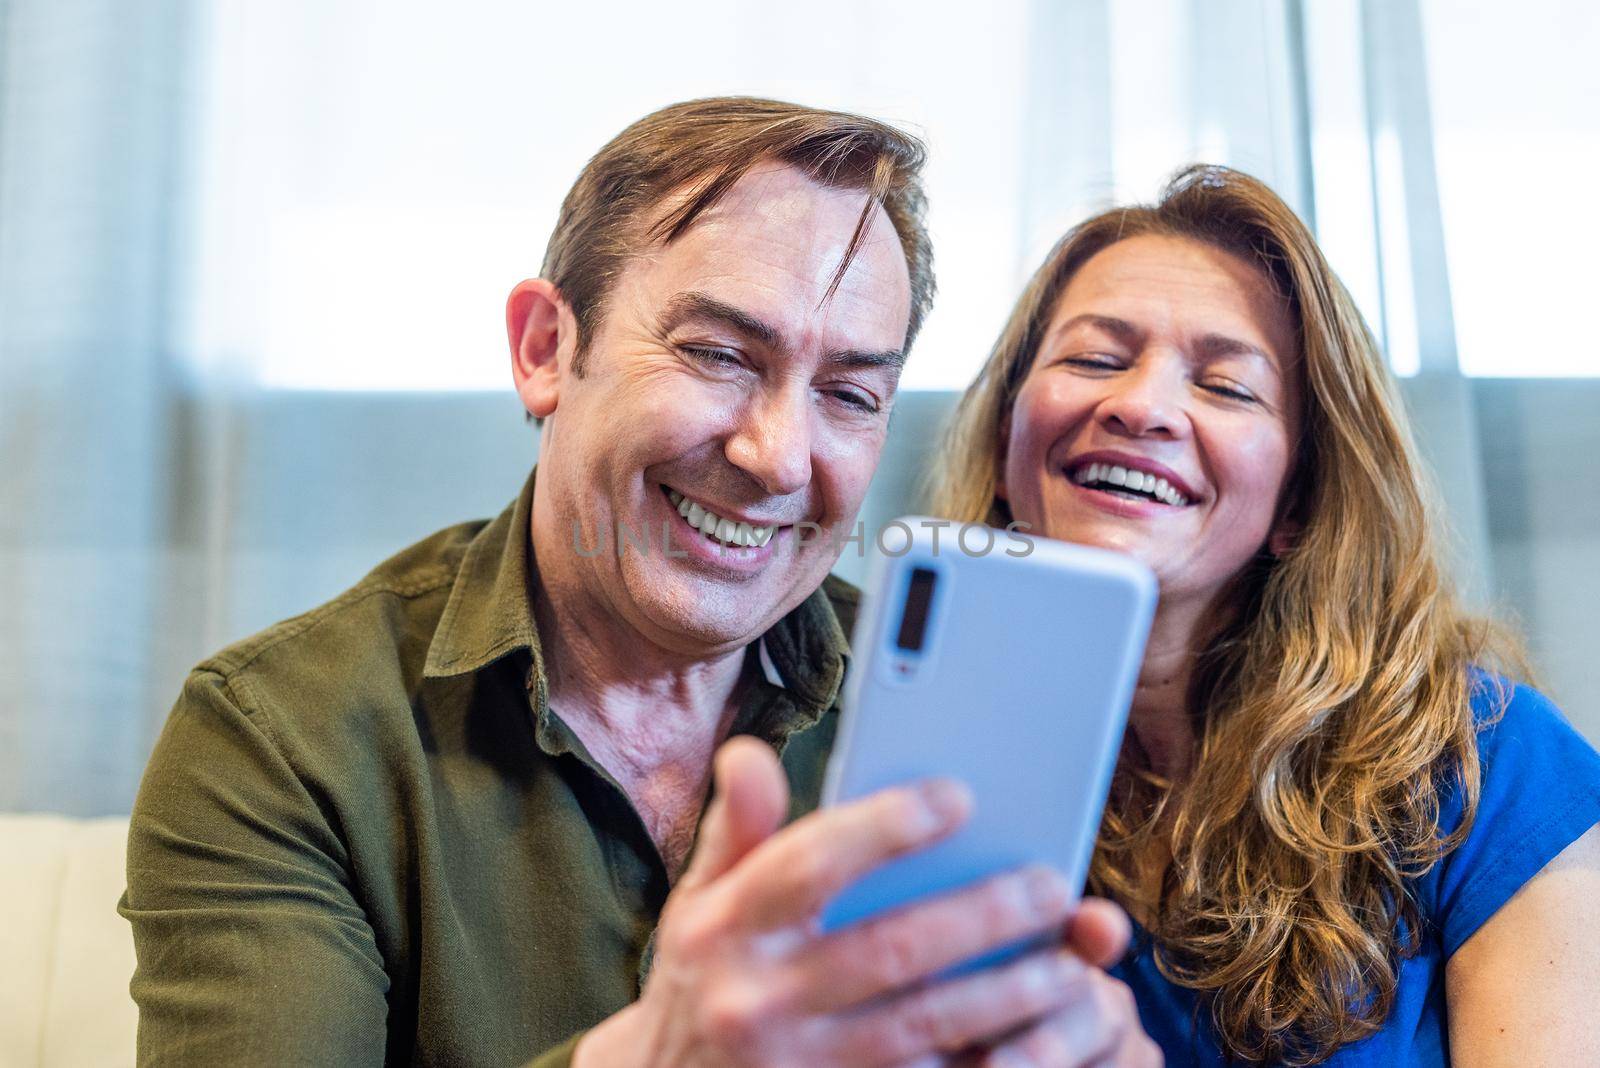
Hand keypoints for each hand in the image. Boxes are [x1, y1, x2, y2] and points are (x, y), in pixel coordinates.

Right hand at [573, 736, 1156, 1067]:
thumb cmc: (704, 977)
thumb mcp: (699, 901)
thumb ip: (736, 827)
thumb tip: (749, 751)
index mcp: (725, 926)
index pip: (810, 863)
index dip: (887, 826)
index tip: (959, 796)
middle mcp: (757, 999)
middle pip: (890, 948)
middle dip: (983, 914)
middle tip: (1051, 885)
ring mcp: (800, 1067)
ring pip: (923, 1026)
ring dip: (1007, 994)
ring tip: (1068, 963)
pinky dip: (988, 1061)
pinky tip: (1038, 1037)